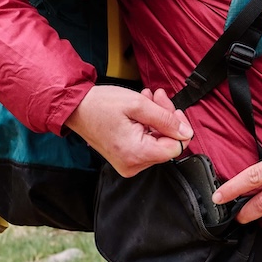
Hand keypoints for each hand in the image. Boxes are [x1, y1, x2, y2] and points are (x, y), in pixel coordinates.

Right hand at [64, 86, 192, 176]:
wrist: (75, 108)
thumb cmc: (100, 105)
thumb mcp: (138, 104)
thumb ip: (166, 119)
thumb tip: (186, 132)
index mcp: (136, 154)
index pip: (175, 147)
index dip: (178, 127)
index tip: (172, 109)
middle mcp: (132, 165)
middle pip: (167, 144)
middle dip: (166, 118)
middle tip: (158, 97)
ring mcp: (128, 163)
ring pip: (158, 142)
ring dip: (157, 119)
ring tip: (147, 99)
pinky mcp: (125, 158)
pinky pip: (147, 143)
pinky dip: (148, 125)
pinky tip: (142, 110)